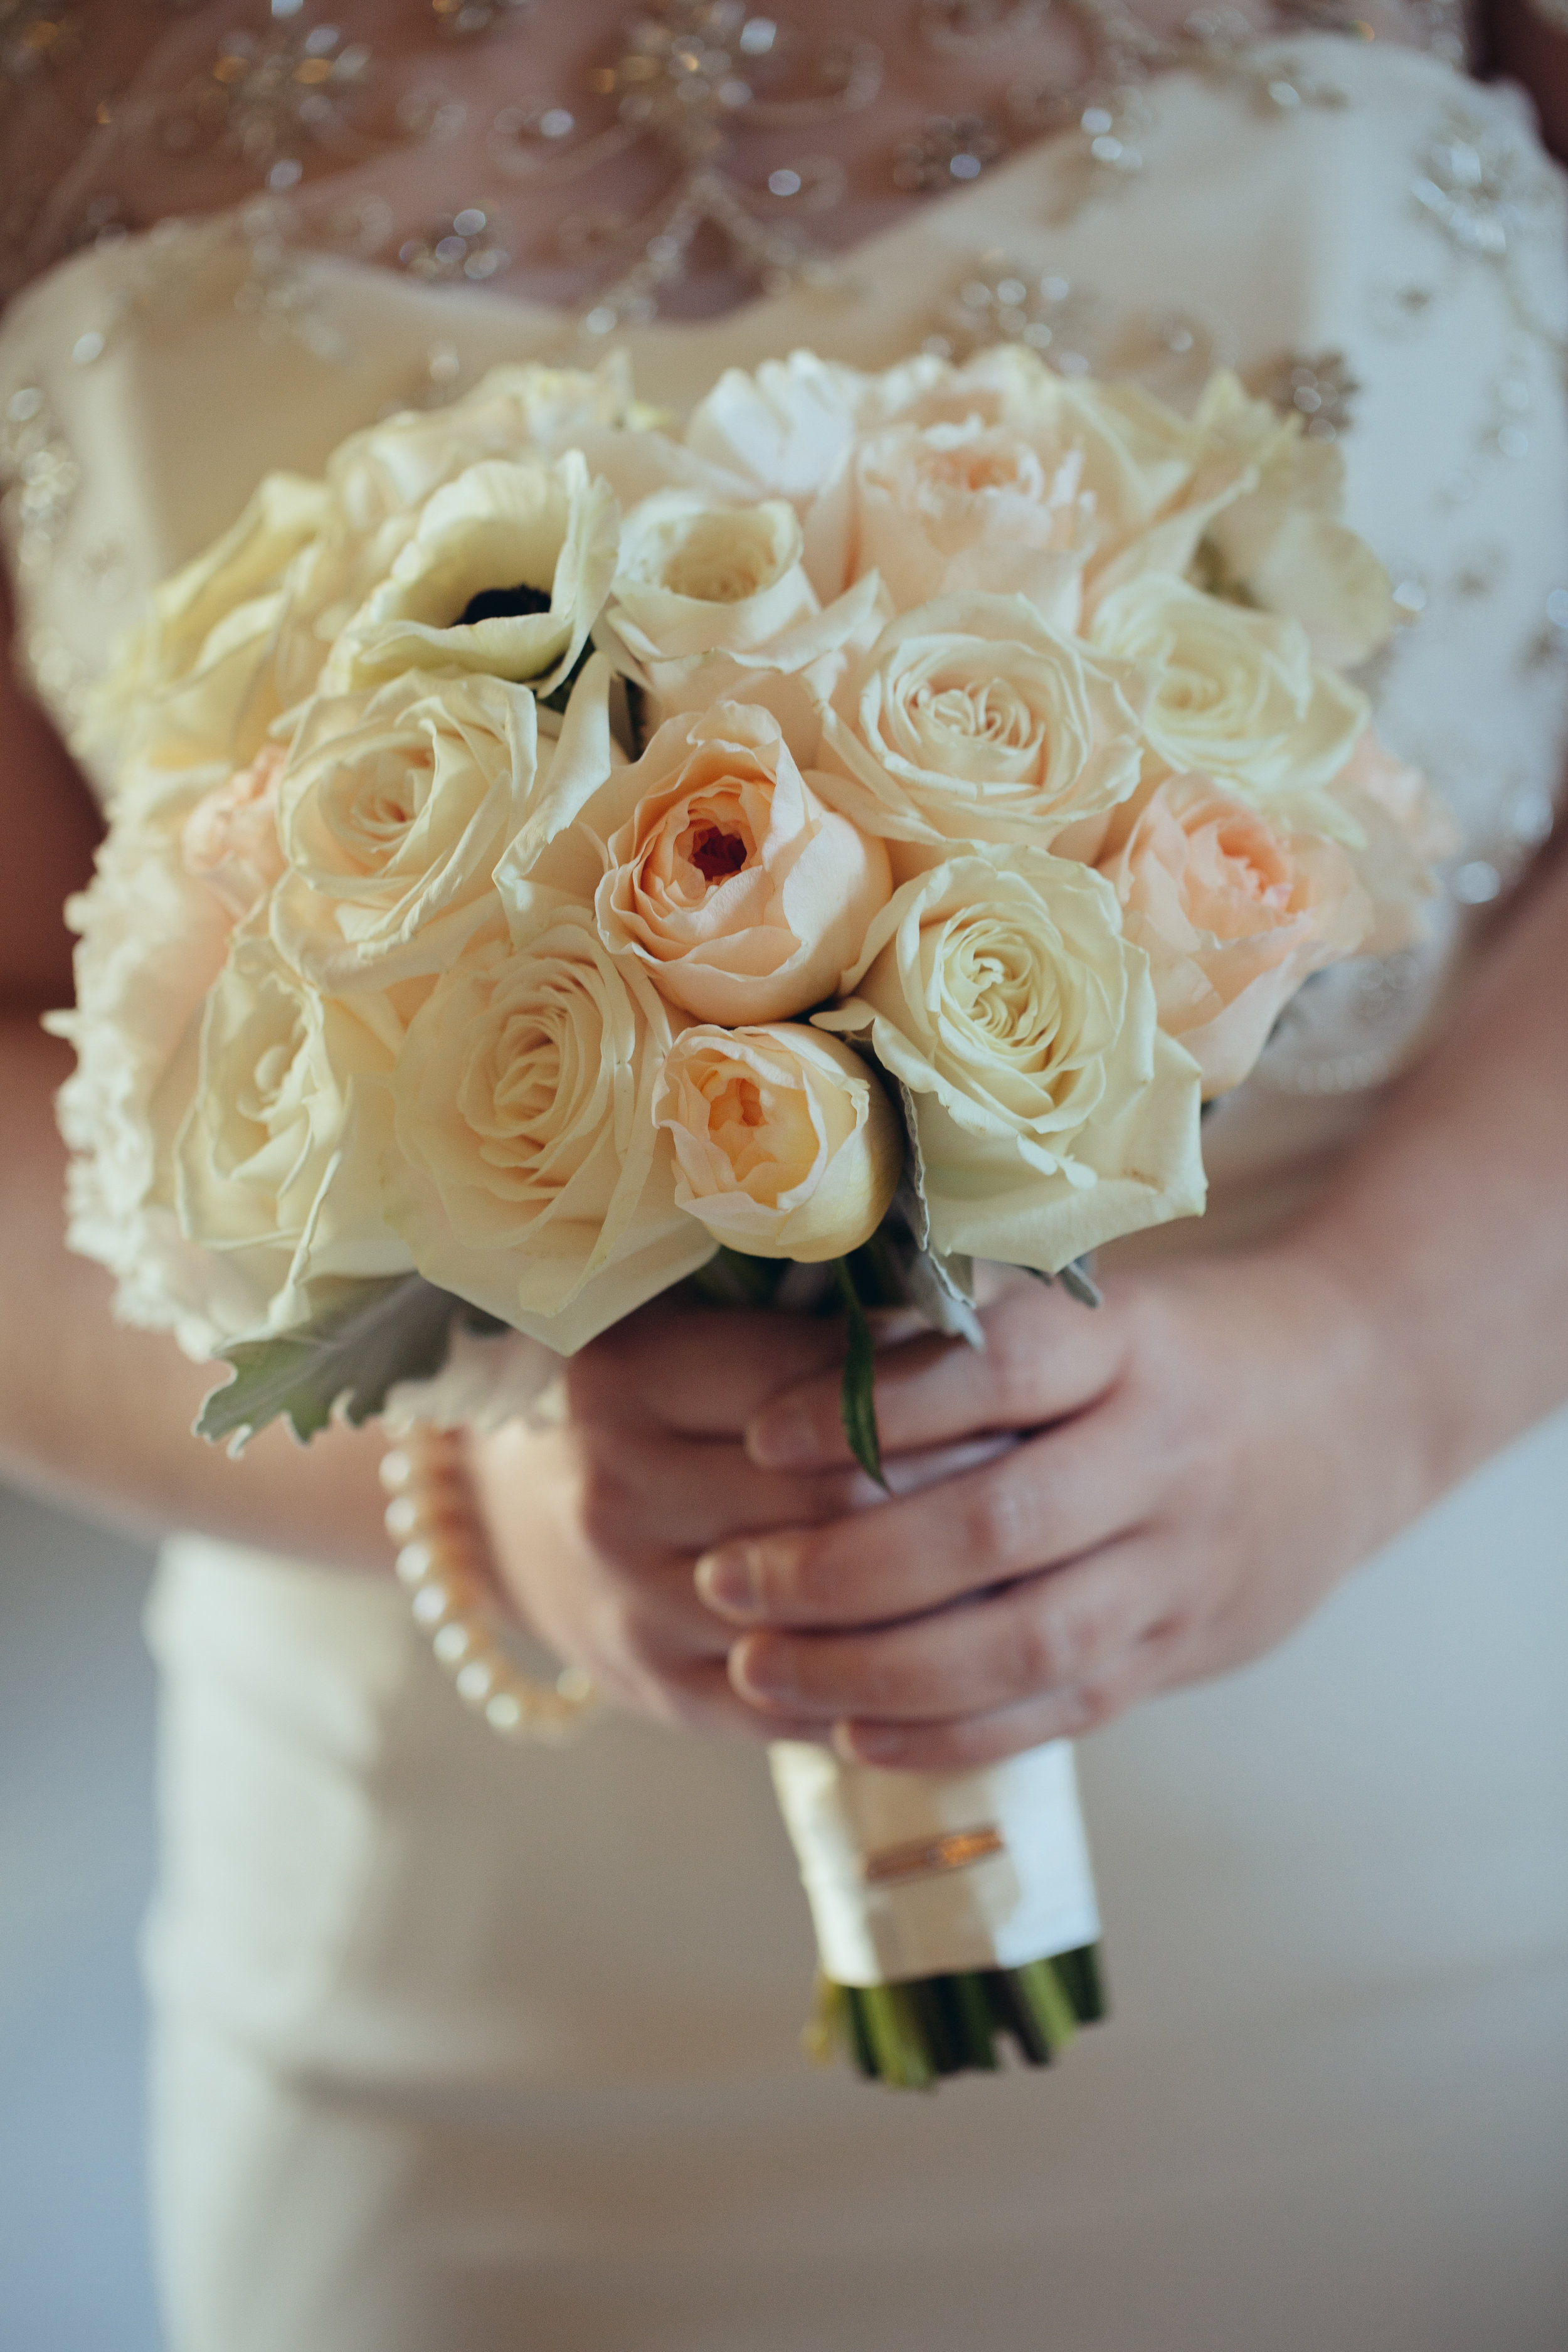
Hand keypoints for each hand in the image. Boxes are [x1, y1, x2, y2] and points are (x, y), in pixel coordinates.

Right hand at [469, 1295, 1007, 1739]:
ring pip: (832, 1619)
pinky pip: (811, 1702)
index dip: (929, 1393)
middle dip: (956, 1497)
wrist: (523, 1513)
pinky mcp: (664, 1693)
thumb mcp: (696, 1320)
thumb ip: (807, 1309)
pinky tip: (967, 1647)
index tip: (1012, 1385)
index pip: (817, 1391)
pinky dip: (898, 1683)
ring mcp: (633, 1604)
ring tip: (1033, 1563)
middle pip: (834, 1508)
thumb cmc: (651, 1394)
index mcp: (627, 1377)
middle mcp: (614, 1492)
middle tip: (1049, 1477)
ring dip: (943, 1600)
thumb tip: (964, 1305)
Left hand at [697, 1249, 1430, 1768]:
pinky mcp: (1179, 1651)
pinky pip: (1058, 1709)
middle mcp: (1165, 1459)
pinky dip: (951, 1735)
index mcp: (1134, 1348)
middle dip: (843, 1566)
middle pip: (996, 1526)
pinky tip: (850, 1735)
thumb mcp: (1106, 1308)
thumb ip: (985, 1338)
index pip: (1002, 1369)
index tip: (760, 1431)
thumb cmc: (1183, 1347)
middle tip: (724, 1577)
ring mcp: (1180, 1568)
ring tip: (756, 1669)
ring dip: (874, 1668)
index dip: (879, 1404)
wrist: (1355, 1411)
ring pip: (1022, 1639)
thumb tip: (806, 1360)